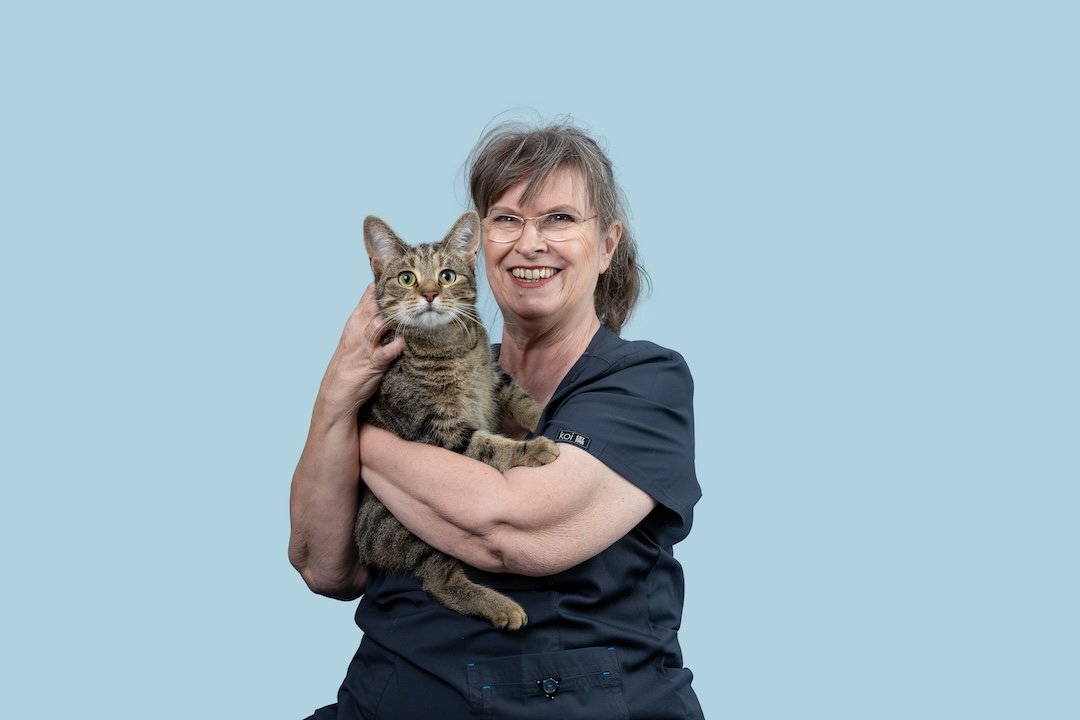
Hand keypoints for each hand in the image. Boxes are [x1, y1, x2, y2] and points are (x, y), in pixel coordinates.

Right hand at [317, 283, 405, 422]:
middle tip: (414, 285)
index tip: (403, 273)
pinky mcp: (374, 362)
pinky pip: (389, 350)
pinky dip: (399, 344)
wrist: (338, 390)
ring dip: (397, 315)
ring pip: (381, 323)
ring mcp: (366, 344)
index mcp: (356, 320)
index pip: (370, 294)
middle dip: (394, 294)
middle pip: (377, 304)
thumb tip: (387, 303)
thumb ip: (370, 319)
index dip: (386, 283)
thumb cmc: (351, 361)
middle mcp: (359, 328)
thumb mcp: (356, 334)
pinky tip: (409, 339)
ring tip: (415, 307)